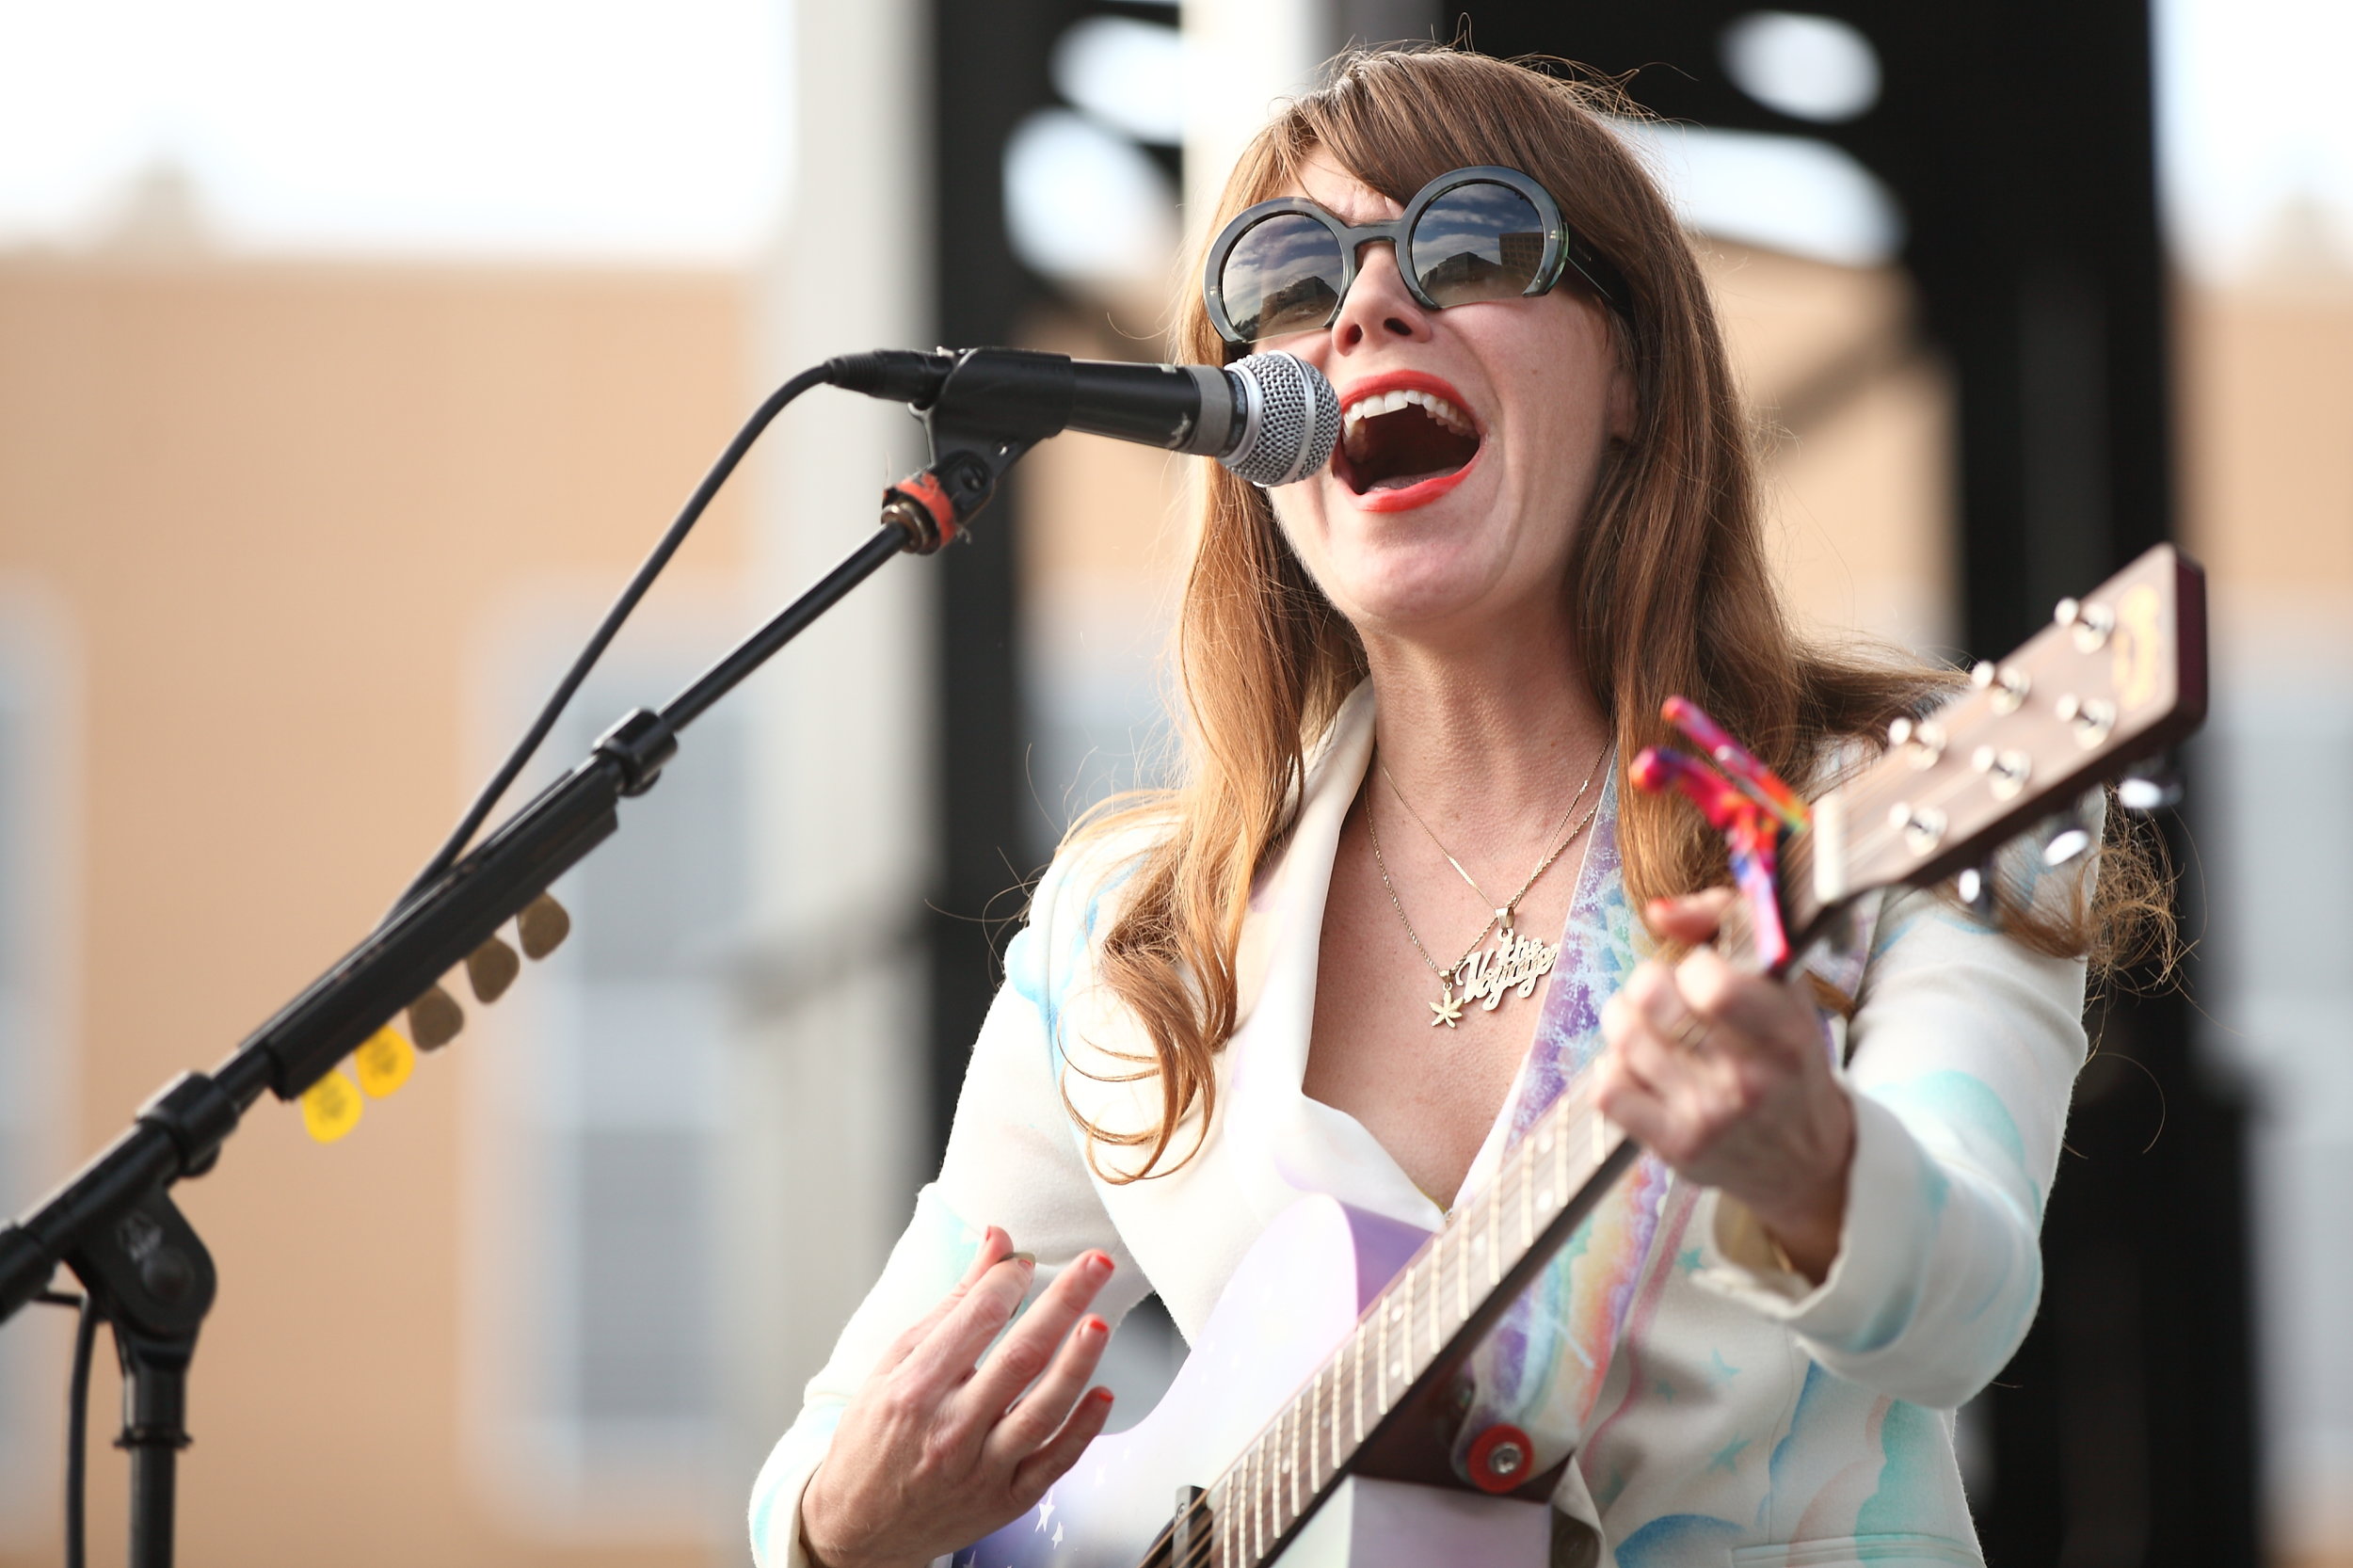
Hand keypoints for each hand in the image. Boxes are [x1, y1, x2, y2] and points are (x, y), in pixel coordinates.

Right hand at [799, 1227, 1117, 1567]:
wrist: (861, 1526)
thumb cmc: (874, 1438)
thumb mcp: (895, 1363)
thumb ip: (953, 1303)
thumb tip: (996, 1243)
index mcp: (916, 1389)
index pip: (977, 1321)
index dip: (1010, 1281)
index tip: (1028, 1259)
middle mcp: (950, 1429)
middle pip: (1020, 1357)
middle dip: (1064, 1302)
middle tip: (1096, 1265)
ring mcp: (982, 1468)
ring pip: (1043, 1410)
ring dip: (1078, 1363)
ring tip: (1099, 1322)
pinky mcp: (1006, 1499)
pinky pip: (1055, 1460)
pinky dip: (1083, 1428)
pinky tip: (1104, 1394)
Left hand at [1594, 890, 1854, 1281]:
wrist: (1805, 1159)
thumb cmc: (1786, 1058)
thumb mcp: (1784, 988)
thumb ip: (1727, 924)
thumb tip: (1658, 912)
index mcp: (1786, 1032)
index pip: (1710, 984)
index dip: (1691, 965)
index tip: (1700, 974)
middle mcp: (1749, 1078)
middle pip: (1652, 1000)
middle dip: (1646, 983)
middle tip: (1659, 994)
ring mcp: (1709, 1116)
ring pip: (1623, 1038)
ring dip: (1623, 1020)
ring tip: (1642, 1024)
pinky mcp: (1675, 1146)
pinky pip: (1608, 1090)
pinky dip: (1611, 1068)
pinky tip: (1635, 1066)